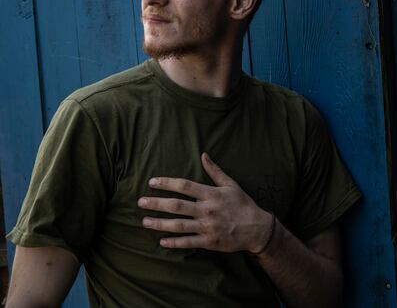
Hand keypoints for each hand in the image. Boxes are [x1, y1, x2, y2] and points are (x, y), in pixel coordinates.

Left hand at [138, 153, 272, 252]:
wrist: (256, 228)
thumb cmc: (243, 204)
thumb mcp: (231, 185)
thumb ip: (215, 171)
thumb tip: (203, 154)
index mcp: (212, 194)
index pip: (185, 186)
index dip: (167, 183)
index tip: (152, 182)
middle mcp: (208, 210)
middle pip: (177, 205)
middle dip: (157, 203)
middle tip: (140, 202)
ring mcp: (208, 226)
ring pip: (179, 225)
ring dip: (160, 223)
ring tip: (144, 221)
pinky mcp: (209, 241)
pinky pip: (188, 242)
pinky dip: (174, 242)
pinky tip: (161, 241)